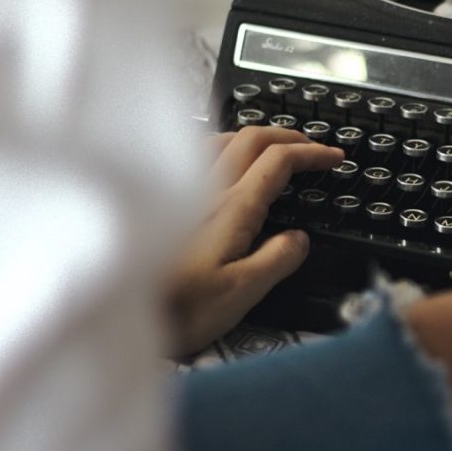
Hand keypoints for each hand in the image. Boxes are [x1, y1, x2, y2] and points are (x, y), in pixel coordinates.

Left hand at [163, 126, 343, 355]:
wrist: (119, 314)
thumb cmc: (176, 309)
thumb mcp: (242, 292)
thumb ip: (278, 260)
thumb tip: (299, 239)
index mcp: (233, 208)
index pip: (279, 161)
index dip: (311, 153)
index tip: (333, 158)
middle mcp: (207, 190)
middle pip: (252, 138)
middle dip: (288, 136)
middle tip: (311, 148)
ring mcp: (181, 192)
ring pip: (222, 140)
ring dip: (254, 138)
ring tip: (271, 150)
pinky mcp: (162, 202)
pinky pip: (194, 156)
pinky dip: (220, 149)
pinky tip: (220, 164)